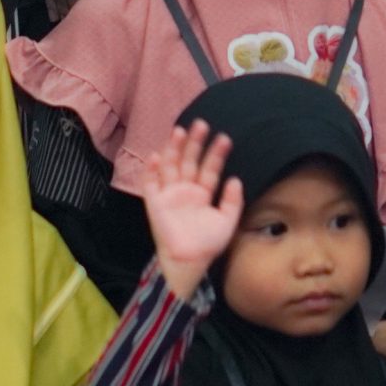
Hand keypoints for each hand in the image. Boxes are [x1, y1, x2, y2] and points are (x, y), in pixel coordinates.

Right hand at [138, 121, 242, 299]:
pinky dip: (151, 171)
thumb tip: (235, 179)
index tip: (224, 138)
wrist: (189, 262)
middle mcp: (185, 190)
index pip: (210, 168)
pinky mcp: (155, 203)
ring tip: (179, 131)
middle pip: (189, 161)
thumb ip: (232, 200)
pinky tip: (156, 156)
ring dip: (173, 149)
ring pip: (170, 166)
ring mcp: (169, 195)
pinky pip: (150, 184)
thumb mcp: (227, 221)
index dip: (216, 153)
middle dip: (194, 143)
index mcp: (202, 193)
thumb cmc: (208, 244)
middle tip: (201, 124)